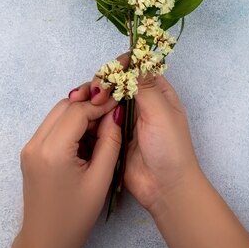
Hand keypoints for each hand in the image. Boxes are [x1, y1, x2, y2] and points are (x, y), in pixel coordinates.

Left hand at [12, 82, 121, 247]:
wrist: (46, 239)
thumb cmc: (75, 215)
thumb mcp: (101, 178)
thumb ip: (110, 141)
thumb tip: (115, 113)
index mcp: (52, 151)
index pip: (78, 110)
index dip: (101, 104)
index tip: (119, 103)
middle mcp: (35, 144)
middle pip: (65, 106)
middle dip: (89, 106)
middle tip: (111, 116)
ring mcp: (29, 148)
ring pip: (57, 113)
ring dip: (79, 115)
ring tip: (100, 131)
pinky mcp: (30, 152)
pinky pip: (52, 126)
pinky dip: (70, 126)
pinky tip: (86, 141)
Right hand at [89, 67, 248, 247]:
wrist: (164, 186)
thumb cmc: (170, 148)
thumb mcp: (161, 112)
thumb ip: (144, 86)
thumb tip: (132, 61)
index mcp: (158, 91)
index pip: (136, 67)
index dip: (120, 66)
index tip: (109, 74)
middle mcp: (142, 101)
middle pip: (116, 80)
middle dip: (101, 80)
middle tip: (93, 93)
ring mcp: (126, 118)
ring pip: (104, 97)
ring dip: (90, 95)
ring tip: (78, 101)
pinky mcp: (113, 134)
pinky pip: (97, 117)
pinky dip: (86, 112)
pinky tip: (78, 113)